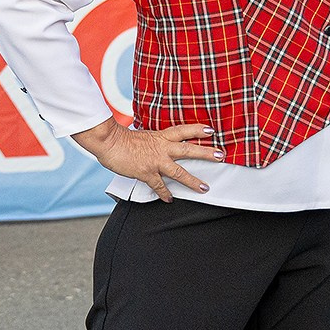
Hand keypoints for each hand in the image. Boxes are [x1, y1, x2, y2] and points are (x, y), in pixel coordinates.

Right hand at [72, 119, 218, 201]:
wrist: (109, 142)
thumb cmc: (121, 138)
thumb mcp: (142, 135)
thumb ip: (153, 141)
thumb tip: (157, 144)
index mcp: (160, 136)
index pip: (183, 130)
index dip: (197, 130)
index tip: (211, 130)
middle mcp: (162, 148)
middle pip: (189, 150)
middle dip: (206, 152)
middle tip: (221, 155)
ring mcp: (156, 161)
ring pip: (180, 172)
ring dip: (193, 181)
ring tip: (204, 188)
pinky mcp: (147, 173)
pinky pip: (160, 186)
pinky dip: (165, 194)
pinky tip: (170, 199)